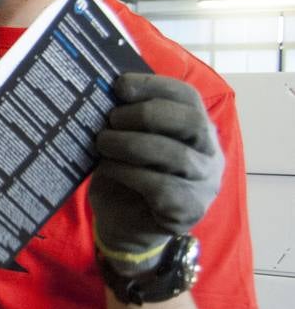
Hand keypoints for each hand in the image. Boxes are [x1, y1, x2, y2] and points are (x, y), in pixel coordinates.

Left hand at [89, 73, 223, 268]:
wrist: (122, 223)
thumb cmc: (124, 174)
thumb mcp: (124, 139)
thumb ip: (124, 117)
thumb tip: (100, 88)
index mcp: (196, 128)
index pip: (187, 97)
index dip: (155, 85)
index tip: (120, 85)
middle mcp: (209, 153)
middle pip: (191, 122)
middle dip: (146, 114)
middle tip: (112, 119)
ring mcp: (204, 183)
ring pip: (177, 156)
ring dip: (132, 145)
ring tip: (103, 143)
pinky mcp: (189, 210)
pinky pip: (163, 188)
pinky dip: (130, 174)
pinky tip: (110, 170)